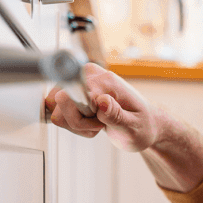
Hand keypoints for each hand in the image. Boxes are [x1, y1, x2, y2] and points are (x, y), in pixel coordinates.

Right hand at [45, 63, 161, 152]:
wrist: (146, 123)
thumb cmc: (142, 126)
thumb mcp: (133, 127)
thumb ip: (116, 115)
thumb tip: (101, 100)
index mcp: (105, 81)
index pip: (67, 98)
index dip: (81, 119)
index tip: (99, 122)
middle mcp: (89, 74)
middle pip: (57, 103)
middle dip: (77, 122)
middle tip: (101, 125)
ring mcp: (80, 80)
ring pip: (56, 109)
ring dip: (76, 124)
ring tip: (99, 123)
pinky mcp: (75, 89)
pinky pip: (59, 110)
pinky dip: (74, 122)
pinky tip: (93, 121)